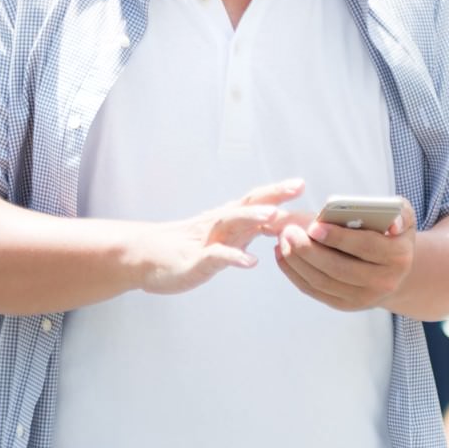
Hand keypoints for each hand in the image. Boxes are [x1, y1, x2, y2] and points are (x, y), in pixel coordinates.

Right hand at [130, 179, 303, 294]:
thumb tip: (281, 224)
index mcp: (230, 219)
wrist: (146, 257)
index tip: (302, 185)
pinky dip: (234, 257)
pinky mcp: (196, 260)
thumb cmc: (189, 247)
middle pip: (248, 202)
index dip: (280, 193)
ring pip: (231, 222)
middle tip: (297, 186)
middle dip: (273, 193)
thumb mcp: (225, 237)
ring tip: (274, 217)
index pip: (258, 201)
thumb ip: (249, 230)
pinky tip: (251, 262)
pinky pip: (216, 256)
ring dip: (252, 217)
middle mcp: (220, 223)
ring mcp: (207, 240)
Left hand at [273, 196, 416, 311]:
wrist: (395, 270)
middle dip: (309, 251)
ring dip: (298, 262)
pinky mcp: (345, 305)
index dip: (338, 238)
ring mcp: (363, 298)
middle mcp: (383, 282)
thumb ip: (398, 211)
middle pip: (339, 268)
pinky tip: (283, 255)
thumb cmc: (391, 233)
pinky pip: (315, 291)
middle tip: (288, 232)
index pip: (366, 247)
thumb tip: (392, 222)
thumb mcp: (402, 216)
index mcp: (398, 256)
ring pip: (323, 282)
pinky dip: (295, 274)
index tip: (313, 226)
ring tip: (282, 241)